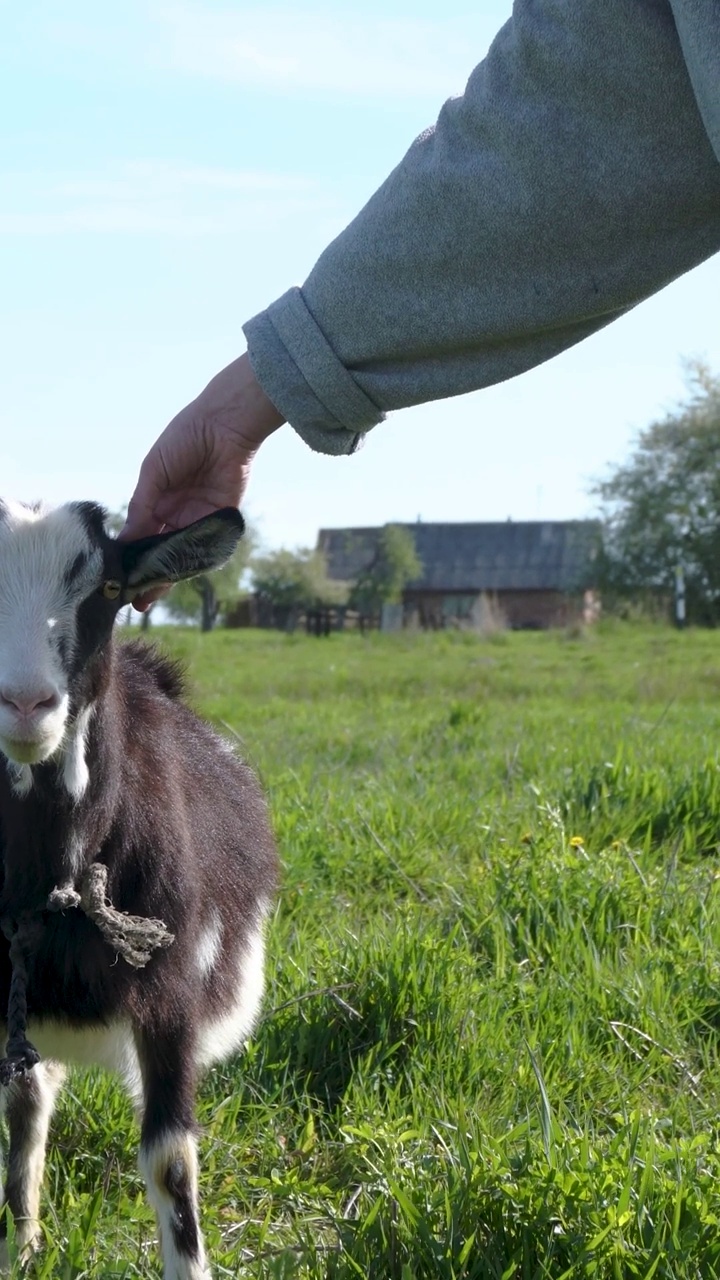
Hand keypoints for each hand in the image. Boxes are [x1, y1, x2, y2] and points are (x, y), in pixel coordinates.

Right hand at [122, 353, 283, 606]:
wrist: (224, 424)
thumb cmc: (184, 439)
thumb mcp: (154, 472)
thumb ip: (142, 506)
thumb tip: (125, 540)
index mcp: (156, 501)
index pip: (140, 536)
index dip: (130, 557)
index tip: (117, 577)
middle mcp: (176, 514)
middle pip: (160, 552)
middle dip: (147, 575)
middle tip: (133, 598)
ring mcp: (198, 519)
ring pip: (181, 555)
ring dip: (167, 576)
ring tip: (149, 596)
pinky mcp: (221, 520)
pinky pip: (205, 545)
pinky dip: (191, 561)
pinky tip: (174, 576)